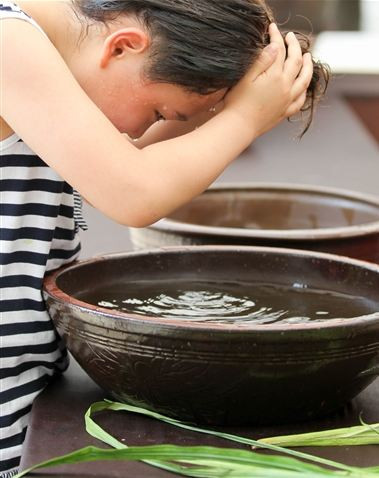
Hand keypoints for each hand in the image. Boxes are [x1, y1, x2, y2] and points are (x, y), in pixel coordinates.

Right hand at [224, 23, 313, 137]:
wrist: (239, 126)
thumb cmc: (238, 102)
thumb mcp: (246, 77)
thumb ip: (262, 60)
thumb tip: (275, 46)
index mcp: (275, 76)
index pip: (279, 51)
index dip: (277, 37)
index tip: (273, 28)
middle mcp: (285, 87)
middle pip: (296, 62)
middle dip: (295, 46)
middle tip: (291, 37)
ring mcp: (287, 100)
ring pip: (304, 80)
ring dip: (308, 66)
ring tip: (308, 57)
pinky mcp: (284, 112)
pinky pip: (300, 101)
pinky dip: (304, 91)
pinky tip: (303, 86)